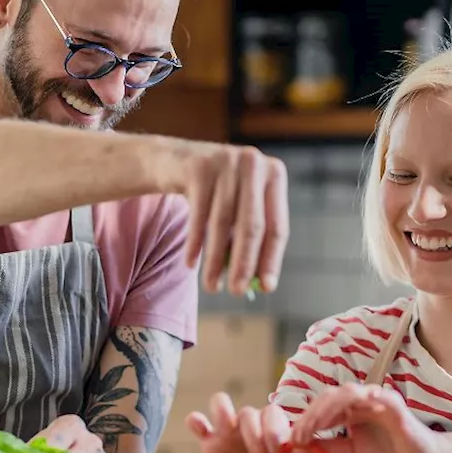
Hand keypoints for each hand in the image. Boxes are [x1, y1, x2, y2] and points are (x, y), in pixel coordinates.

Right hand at [168, 141, 289, 296]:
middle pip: (252, 226)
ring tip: (211, 286)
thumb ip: (250, 240)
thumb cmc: (214, 193)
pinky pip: (198, 215)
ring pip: (222, 223)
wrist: (174, 160)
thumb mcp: (237, 209)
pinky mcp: (199, 167)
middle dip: (244, 264)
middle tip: (236, 292)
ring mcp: (226, 162)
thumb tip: (261, 284)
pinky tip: (190, 264)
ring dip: (215, 260)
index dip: (271, 259)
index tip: (265, 288)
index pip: (277, 226)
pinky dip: (194, 243)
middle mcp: (254, 164)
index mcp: (274, 176)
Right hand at [185, 393, 301, 452]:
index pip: (271, 413)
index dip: (273, 430)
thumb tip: (294, 452)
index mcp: (271, 424)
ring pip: (220, 404)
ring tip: (227, 430)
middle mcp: (250, 422)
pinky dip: (195, 421)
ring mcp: (227, 429)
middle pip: (247, 412)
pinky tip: (201, 430)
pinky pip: (196, 422)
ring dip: (223, 413)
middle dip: (254, 435)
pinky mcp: (209, 440)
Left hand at [290, 384, 449, 452]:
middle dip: (311, 415)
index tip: (292, 440)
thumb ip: (327, 447)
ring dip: (328, 408)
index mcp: (349, 411)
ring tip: (316, 425)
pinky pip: (376, 396)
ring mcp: (377, 400)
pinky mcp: (394, 404)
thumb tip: (298, 447)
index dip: (305, 422)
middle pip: (329, 397)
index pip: (321, 408)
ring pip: (347, 393)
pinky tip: (347, 409)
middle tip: (298, 434)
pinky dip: (361, 399)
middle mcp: (360, 401)